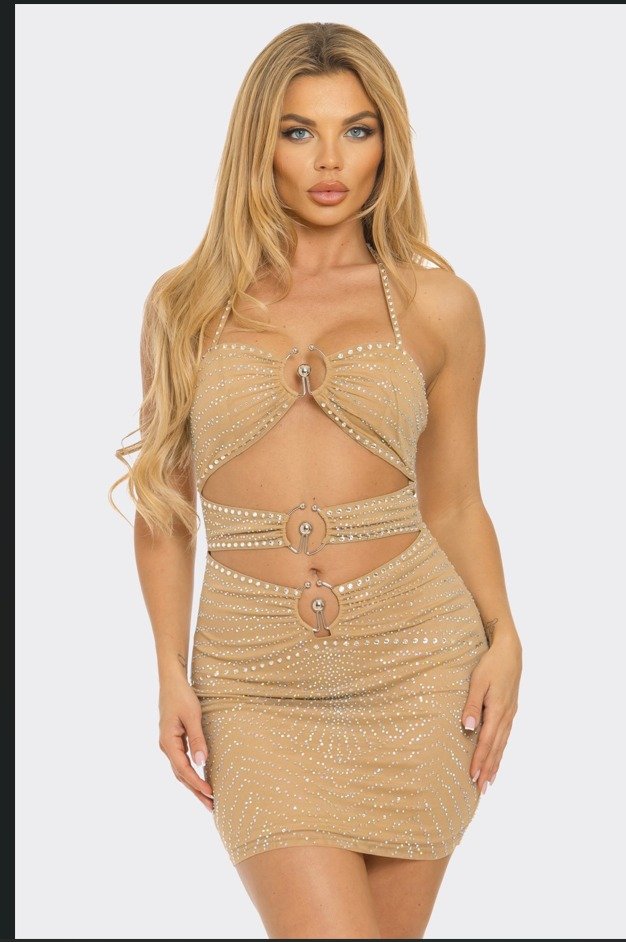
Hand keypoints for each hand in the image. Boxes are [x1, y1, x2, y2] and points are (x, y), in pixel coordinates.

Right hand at [158, 676, 213, 811]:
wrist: (171, 681)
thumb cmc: (182, 696)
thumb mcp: (192, 716)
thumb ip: (197, 739)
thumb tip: (202, 763)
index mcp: (168, 742)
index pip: (184, 770)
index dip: (197, 784)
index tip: (211, 794)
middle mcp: (166, 747)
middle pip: (181, 775)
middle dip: (196, 792)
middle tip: (212, 808)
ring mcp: (169, 745)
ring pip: (181, 771)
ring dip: (194, 786)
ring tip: (209, 800)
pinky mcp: (174, 741)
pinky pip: (182, 762)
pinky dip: (192, 774)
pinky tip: (202, 779)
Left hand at [462, 627, 521, 794]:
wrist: (510, 651)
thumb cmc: (491, 664)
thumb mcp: (477, 681)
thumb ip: (472, 705)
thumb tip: (468, 728)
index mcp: (497, 710)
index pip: (486, 742)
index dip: (480, 761)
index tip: (473, 777)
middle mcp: (506, 716)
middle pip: (496, 748)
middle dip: (488, 769)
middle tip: (481, 789)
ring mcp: (510, 714)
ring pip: (502, 744)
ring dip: (495, 763)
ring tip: (489, 780)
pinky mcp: (510, 710)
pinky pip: (505, 736)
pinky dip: (500, 750)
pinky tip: (497, 756)